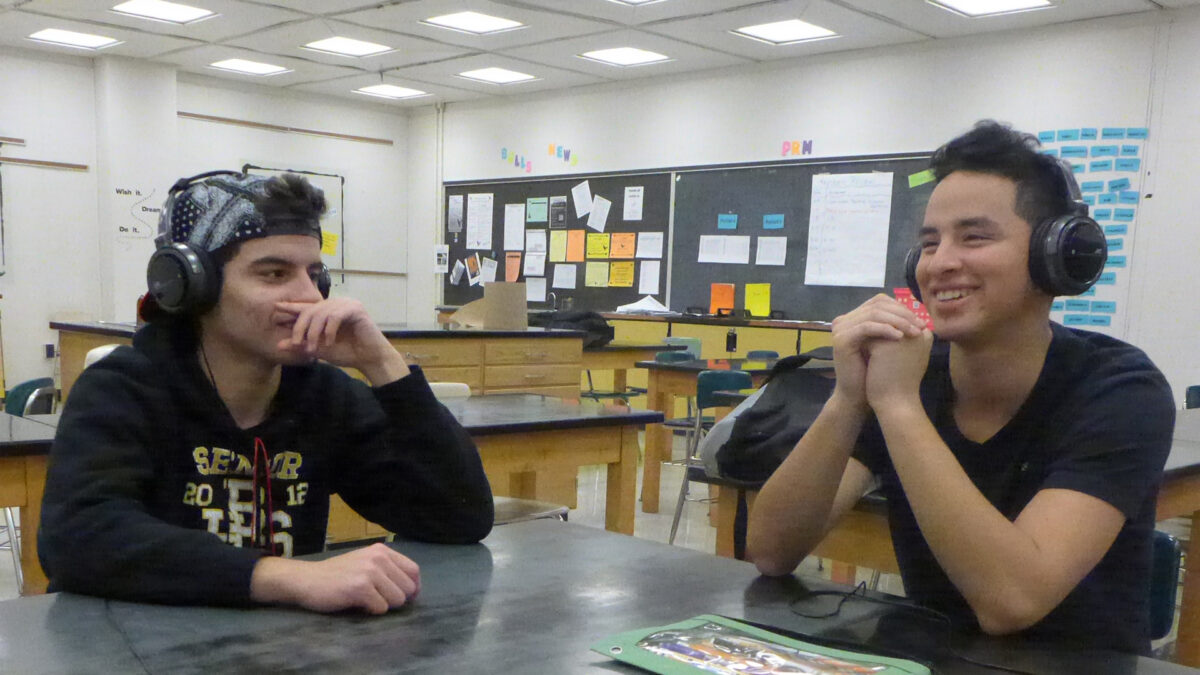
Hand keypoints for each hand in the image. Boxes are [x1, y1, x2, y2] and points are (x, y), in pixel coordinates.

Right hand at [250, 543, 420, 613]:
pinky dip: (371, 611)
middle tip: (378, 599)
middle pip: (408, 588)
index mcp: (382, 551)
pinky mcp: (360, 588)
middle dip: (396, 599)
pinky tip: (357, 604)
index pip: (414, 570)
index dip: (413, 587)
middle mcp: (378, 558)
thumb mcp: (365, 562)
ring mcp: (369, 572)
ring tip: (366, 600)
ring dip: (384, 605)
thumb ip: (387, 569)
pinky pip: (381, 608)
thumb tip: (413, 588)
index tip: (406, 597)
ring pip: (397, 600)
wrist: (306, 580)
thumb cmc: (337, 575)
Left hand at [276, 298, 409, 384]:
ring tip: (313, 349)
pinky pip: (335, 316)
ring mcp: (347, 304)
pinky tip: (329, 342)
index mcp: (327, 311)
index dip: (292, 307)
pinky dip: (329, 330)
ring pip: (321, 313)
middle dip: (300, 328)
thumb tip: (279, 345)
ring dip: (314, 333)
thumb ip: (302, 345)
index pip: (307, 307)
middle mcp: (336, 304)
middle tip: (296, 343)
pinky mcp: (356, 309)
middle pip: (310, 310)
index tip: (276, 306)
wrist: (369, 359)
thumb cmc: (347, 352)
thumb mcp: (320, 349)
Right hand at [831, 294, 926, 408]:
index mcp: (854, 318)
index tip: (921, 321)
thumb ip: (895, 327)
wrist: (857, 395)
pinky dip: (885, 330)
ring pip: (874, 314)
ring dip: (898, 321)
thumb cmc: (874, 372)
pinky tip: (900, 337)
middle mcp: (844, 320)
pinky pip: (867, 327)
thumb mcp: (887, 345)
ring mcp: (840, 328)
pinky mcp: (841, 339)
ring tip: (914, 332)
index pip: (880, 301)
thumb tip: (920, 315)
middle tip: (921, 325)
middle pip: (877, 305)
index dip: (902, 308)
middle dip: (903, 314)